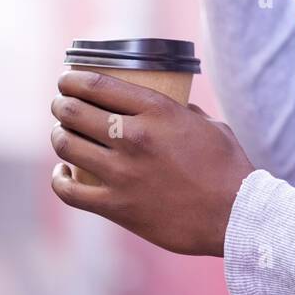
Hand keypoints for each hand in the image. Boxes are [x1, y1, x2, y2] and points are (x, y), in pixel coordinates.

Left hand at [50, 71, 256, 255]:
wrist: (235, 215)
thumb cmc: (227, 168)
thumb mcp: (208, 125)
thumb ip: (182, 112)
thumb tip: (166, 106)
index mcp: (158, 111)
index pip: (96, 85)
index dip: (72, 80)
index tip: (66, 80)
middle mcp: (134, 137)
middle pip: (74, 112)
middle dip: (61, 106)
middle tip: (62, 106)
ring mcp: (122, 173)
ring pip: (66, 146)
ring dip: (60, 137)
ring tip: (64, 136)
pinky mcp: (117, 206)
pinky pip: (69, 190)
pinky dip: (60, 179)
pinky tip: (64, 174)